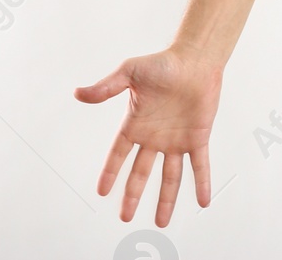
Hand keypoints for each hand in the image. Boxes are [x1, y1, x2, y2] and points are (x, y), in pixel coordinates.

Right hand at [74, 48, 221, 225]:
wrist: (195, 59)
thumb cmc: (163, 63)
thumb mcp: (129, 73)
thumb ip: (106, 87)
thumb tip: (78, 93)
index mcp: (136, 124)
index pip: (119, 154)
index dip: (110, 172)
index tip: (101, 191)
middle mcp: (155, 136)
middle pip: (141, 172)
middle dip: (133, 195)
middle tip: (125, 216)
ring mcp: (176, 140)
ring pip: (170, 176)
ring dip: (166, 199)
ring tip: (161, 221)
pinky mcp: (197, 138)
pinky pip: (200, 165)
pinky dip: (202, 183)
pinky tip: (203, 200)